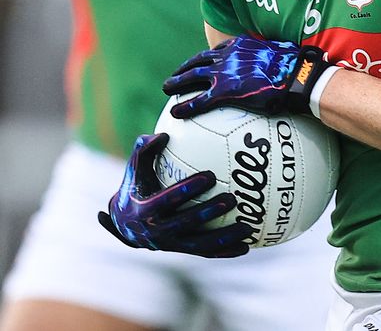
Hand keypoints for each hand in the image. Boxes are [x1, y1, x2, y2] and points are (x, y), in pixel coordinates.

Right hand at [97, 133, 250, 257]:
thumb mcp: (134, 170)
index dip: (186, 190)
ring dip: (224, 238)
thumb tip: (163, 134)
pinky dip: (226, 251)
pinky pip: (206, 253)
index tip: (209, 177)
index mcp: (144, 211)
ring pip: (200, 244)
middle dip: (208, 213)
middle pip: (186, 223)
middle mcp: (156, 232)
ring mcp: (171, 245)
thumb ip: (144, 151)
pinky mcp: (182, 251)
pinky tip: (247, 246)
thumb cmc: (136, 188)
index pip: (167, 200)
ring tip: (248, 228)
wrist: (126, 224)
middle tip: (231, 199)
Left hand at [163, 35, 330, 117]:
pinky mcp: (225, 91)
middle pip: (199, 61)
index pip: (218, 50)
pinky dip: (186, 106)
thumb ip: (273, 58)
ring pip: (193, 76)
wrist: (297, 76)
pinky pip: (199, 100)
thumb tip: (284, 63)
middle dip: (184, 68)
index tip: (199, 62)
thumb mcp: (282, 54)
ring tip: (167, 88)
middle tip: (175, 75)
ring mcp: (225, 72)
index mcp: (242, 46)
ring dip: (177, 82)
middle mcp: (229, 56)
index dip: (205, 57)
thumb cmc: (297, 67)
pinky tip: (176, 113)